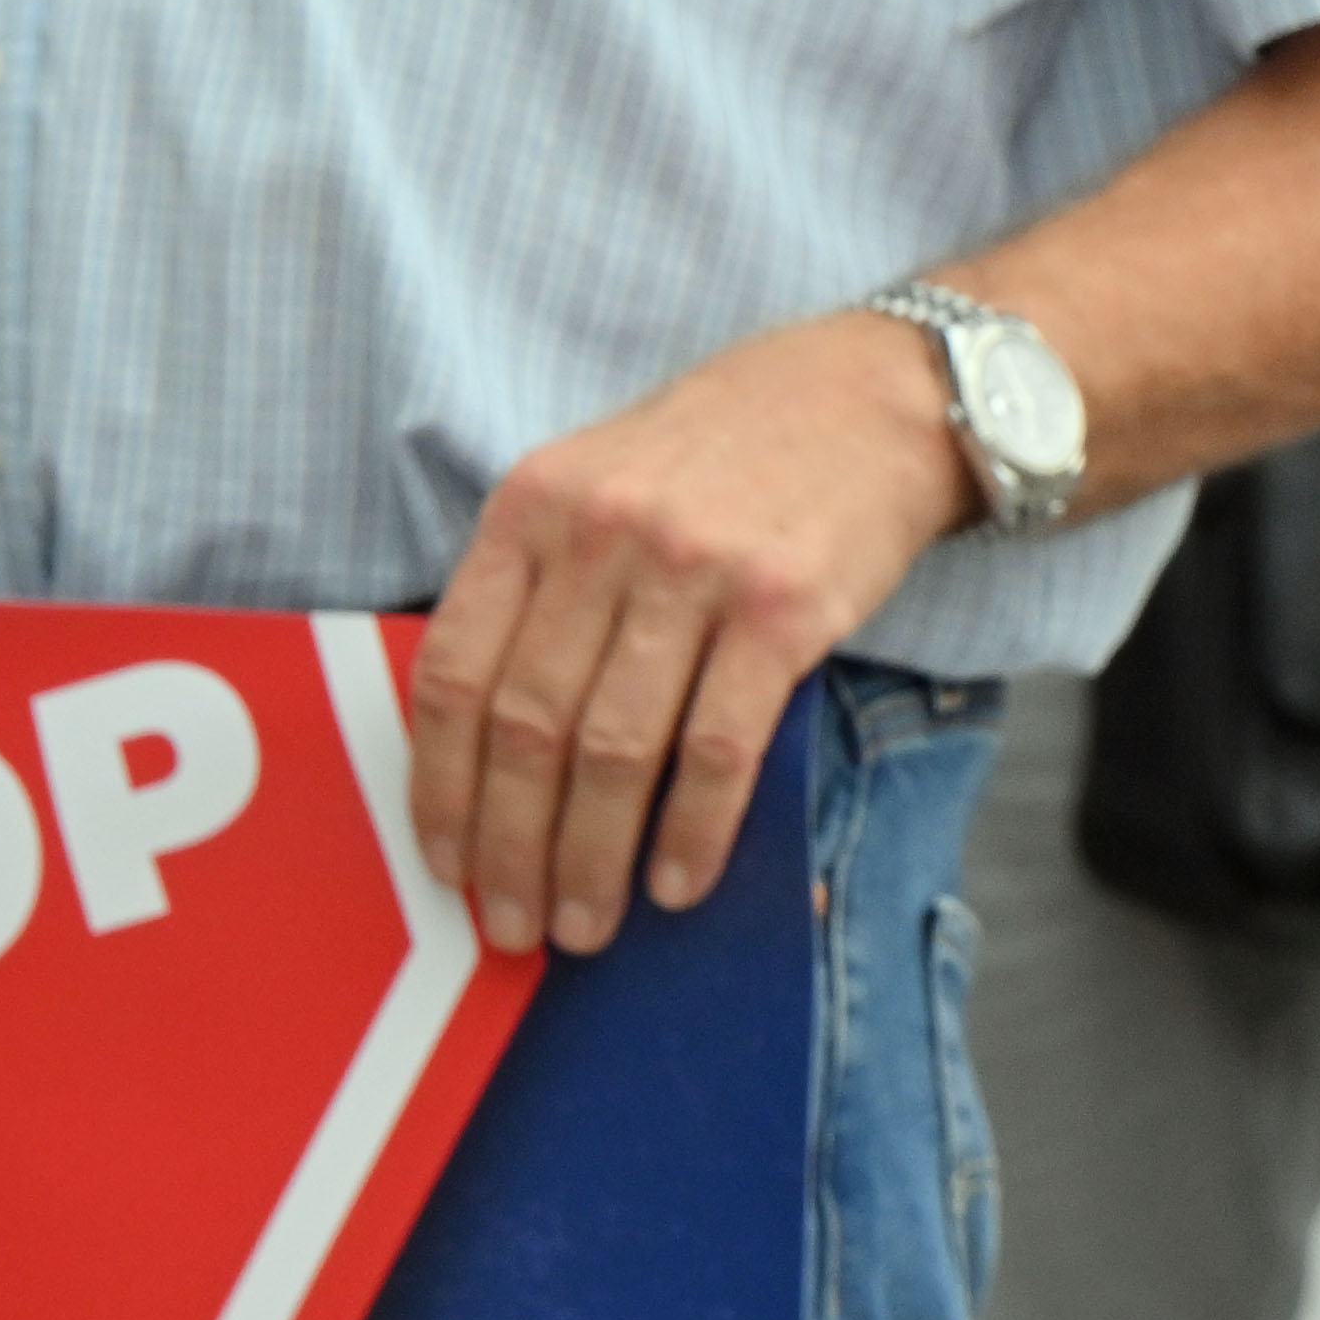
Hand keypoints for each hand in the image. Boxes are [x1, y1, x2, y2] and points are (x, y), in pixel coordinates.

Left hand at [408, 313, 977, 953]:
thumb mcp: (603, 474)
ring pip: (612, 753)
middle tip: (512, 926)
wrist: (880, 393)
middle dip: (511, 850)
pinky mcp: (785, 608)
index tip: (447, 864)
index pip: (452, 672)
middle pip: (526, 728)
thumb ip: (539, 578)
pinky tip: (677, 881)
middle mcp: (604, 532)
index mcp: (536, 502)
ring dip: (590, 861)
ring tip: (584, 924)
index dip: (439, 787)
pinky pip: (718, 749)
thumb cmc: (731, 446)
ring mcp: (697, 569)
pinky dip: (691, 831)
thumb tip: (484, 741)